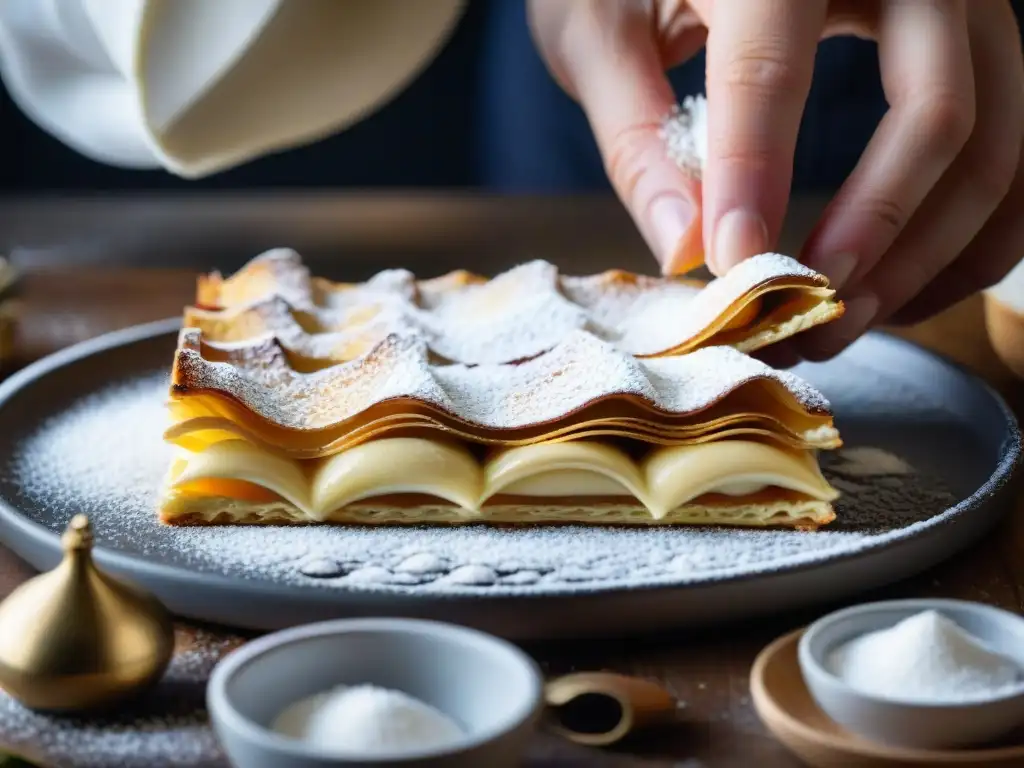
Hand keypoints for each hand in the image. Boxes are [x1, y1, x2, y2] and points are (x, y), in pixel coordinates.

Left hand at [529, 0, 1023, 358]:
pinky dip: (971, 235)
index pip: (770, 71)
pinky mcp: (977, 42)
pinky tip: (901, 287)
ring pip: (992, 140)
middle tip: (808, 313)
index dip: (754, 182)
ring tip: (845, 319)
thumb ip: (637, 138)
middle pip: (935, 110)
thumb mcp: (599, 32)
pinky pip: (1012, 150)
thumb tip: (689, 252)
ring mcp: (956, 1)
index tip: (736, 273)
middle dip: (873, 235)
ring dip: (928, 253)